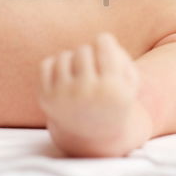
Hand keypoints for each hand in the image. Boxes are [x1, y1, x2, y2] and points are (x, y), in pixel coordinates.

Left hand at [39, 32, 142, 154]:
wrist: (92, 134)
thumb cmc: (113, 100)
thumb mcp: (130, 82)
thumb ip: (121, 56)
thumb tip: (100, 41)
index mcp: (111, 89)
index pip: (103, 42)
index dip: (105, 43)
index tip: (106, 54)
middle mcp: (86, 93)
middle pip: (83, 49)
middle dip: (89, 54)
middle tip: (93, 69)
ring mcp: (63, 96)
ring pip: (64, 56)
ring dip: (72, 60)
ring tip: (80, 74)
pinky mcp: (45, 98)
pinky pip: (46, 64)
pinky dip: (55, 66)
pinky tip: (65, 78)